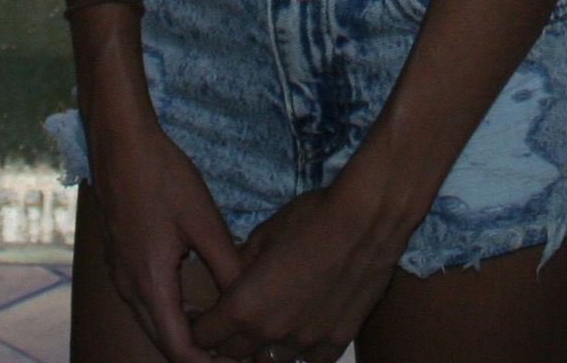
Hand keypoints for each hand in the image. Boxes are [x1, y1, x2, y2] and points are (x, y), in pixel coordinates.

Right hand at [87, 113, 246, 362]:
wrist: (120, 144)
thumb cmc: (162, 176)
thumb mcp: (204, 220)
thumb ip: (227, 266)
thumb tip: (249, 301)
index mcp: (150, 283)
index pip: (177, 347)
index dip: (206, 362)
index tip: (235, 360)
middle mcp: (129, 287)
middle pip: (162, 340)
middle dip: (196, 352)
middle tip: (233, 350)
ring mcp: (120, 275)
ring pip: (151, 322)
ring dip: (182, 332)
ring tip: (220, 330)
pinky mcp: (119, 261)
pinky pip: (144, 302)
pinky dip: (169, 313)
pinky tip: (195, 301)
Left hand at [186, 182, 412, 362]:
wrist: (366, 218)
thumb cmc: (312, 217)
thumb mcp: (263, 234)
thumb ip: (241, 266)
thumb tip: (234, 279)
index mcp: (244, 306)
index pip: (204, 336)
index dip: (200, 326)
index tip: (202, 316)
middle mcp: (271, 332)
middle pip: (233, 355)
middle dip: (227, 339)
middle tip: (235, 320)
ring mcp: (306, 341)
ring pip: (270, 362)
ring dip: (263, 348)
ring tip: (270, 325)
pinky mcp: (337, 340)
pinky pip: (310, 361)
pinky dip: (302, 352)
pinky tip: (303, 331)